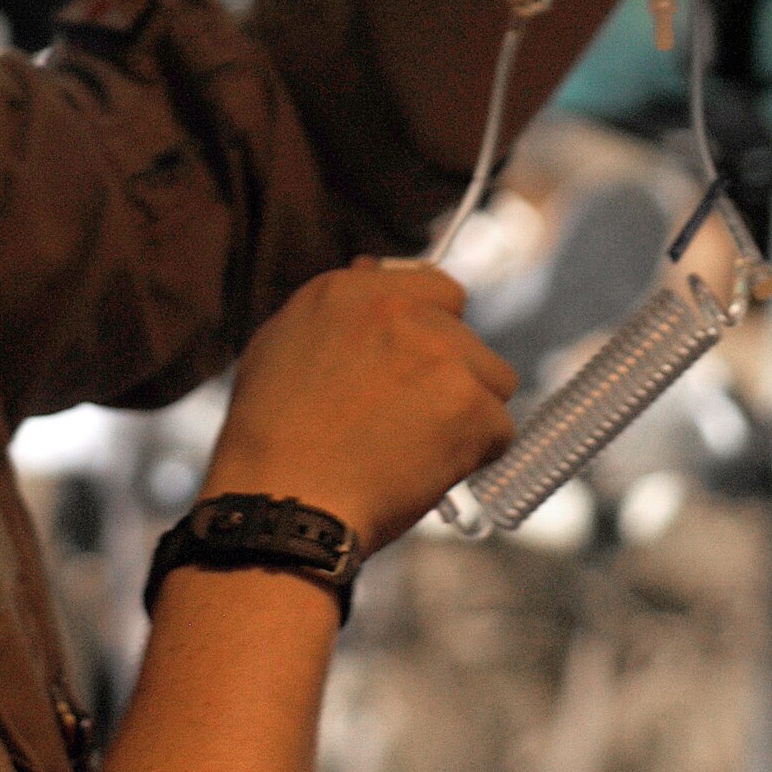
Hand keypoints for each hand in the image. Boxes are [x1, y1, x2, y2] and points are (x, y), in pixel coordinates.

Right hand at [203, 258, 516, 556]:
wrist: (285, 497)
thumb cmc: (272, 434)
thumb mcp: (281, 343)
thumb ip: (339, 310)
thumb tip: (373, 274)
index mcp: (354, 290)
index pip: (437, 288)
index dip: (435, 328)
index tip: (424, 364)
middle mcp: (401, 310)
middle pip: (467, 338)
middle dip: (449, 378)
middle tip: (410, 422)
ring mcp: (441, 353)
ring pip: (492, 380)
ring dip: (467, 414)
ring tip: (418, 450)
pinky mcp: (469, 404)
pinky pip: (499, 430)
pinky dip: (475, 457)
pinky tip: (428, 472)